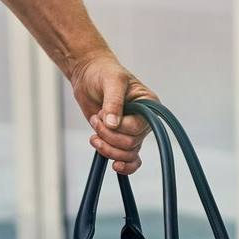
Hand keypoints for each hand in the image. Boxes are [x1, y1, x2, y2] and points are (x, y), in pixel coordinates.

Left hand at [68, 49, 156, 174]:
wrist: (89, 77)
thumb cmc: (103, 73)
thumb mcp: (110, 81)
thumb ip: (113, 102)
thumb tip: (113, 124)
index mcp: (149, 105)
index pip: (137, 127)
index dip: (118, 127)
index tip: (102, 114)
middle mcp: (144, 120)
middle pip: (130, 143)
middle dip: (108, 136)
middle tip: (96, 120)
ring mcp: (133, 132)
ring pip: (127, 154)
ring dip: (107, 148)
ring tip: (94, 134)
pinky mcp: (121, 139)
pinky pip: (129, 160)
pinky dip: (122, 165)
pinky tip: (114, 165)